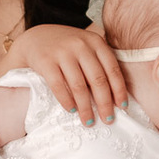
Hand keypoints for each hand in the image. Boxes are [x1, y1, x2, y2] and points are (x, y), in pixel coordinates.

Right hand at [4, 23, 126, 125]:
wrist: (37, 37)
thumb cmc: (68, 48)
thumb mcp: (87, 47)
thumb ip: (100, 63)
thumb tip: (115, 95)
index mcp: (95, 42)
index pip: (112, 69)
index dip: (119, 90)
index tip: (122, 106)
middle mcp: (81, 45)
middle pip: (98, 80)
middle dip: (105, 103)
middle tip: (108, 119)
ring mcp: (62, 53)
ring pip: (79, 86)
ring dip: (86, 107)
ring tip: (89, 121)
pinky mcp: (46, 61)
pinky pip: (58, 85)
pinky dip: (66, 100)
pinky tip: (71, 110)